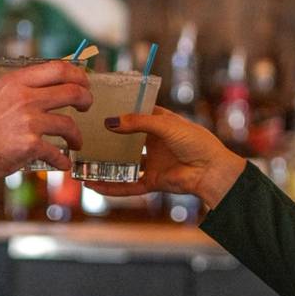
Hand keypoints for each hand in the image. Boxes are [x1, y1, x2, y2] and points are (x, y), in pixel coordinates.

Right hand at [0, 61, 92, 184]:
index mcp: (13, 83)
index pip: (57, 69)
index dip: (77, 74)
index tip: (83, 82)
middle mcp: (24, 98)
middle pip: (72, 92)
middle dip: (85, 99)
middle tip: (86, 106)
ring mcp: (29, 122)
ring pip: (69, 125)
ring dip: (76, 135)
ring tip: (76, 142)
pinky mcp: (30, 146)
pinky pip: (57, 153)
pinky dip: (62, 161)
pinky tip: (62, 164)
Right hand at [82, 107, 245, 210]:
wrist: (211, 170)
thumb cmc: (196, 142)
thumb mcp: (166, 125)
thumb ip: (138, 123)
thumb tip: (111, 122)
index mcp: (161, 123)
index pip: (137, 114)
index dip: (120, 111)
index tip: (99, 108)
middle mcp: (155, 143)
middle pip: (127, 140)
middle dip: (108, 139)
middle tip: (85, 135)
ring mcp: (153, 163)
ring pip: (124, 164)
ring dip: (106, 165)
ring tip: (83, 163)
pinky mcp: (154, 181)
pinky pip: (129, 186)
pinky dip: (113, 187)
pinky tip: (94, 186)